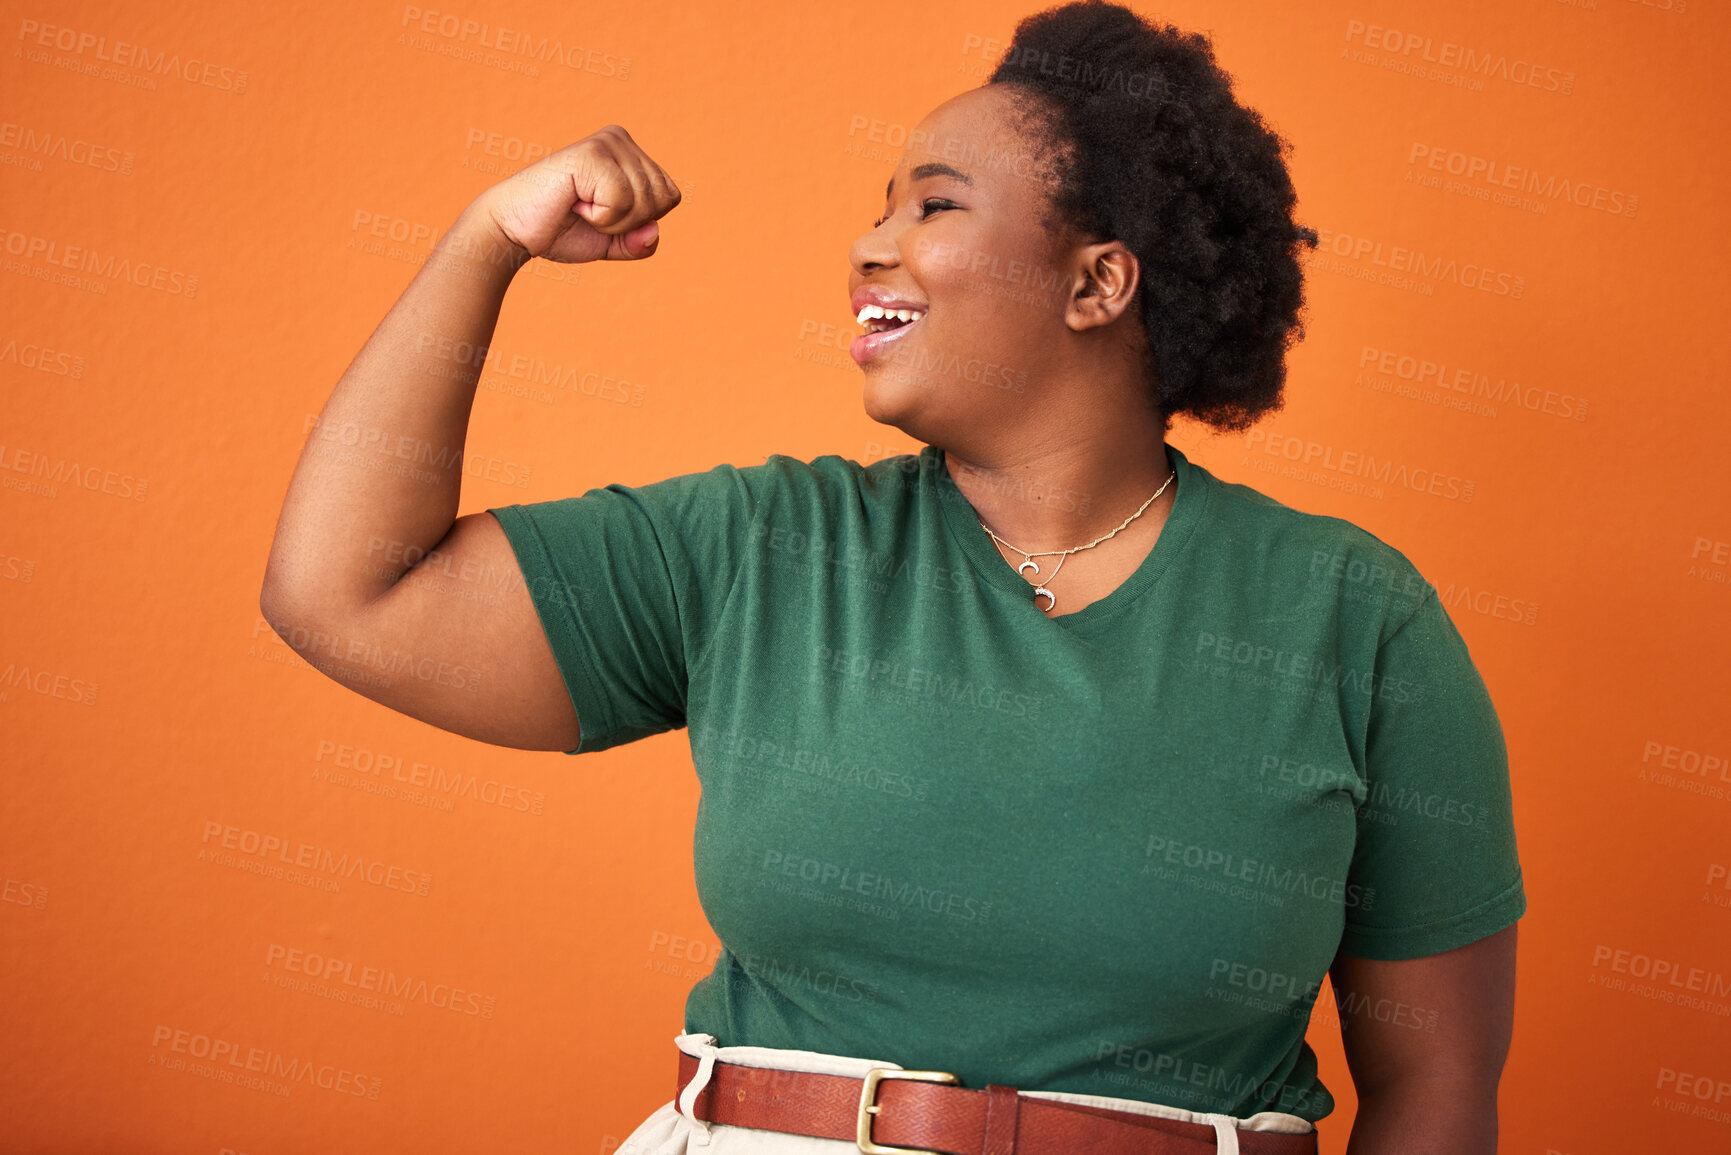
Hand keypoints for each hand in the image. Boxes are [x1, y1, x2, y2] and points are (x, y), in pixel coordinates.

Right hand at [472, 125, 681, 263]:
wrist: (514, 229)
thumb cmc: (561, 231)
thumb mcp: (613, 241)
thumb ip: (641, 242)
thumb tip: (653, 232)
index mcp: (630, 152)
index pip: (670, 197)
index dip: (641, 222)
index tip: (603, 214)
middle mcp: (621, 139)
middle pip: (662, 200)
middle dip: (628, 223)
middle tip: (589, 213)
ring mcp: (607, 142)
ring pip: (644, 202)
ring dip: (612, 221)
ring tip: (579, 206)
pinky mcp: (592, 154)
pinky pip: (622, 202)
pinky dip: (600, 217)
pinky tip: (574, 203)